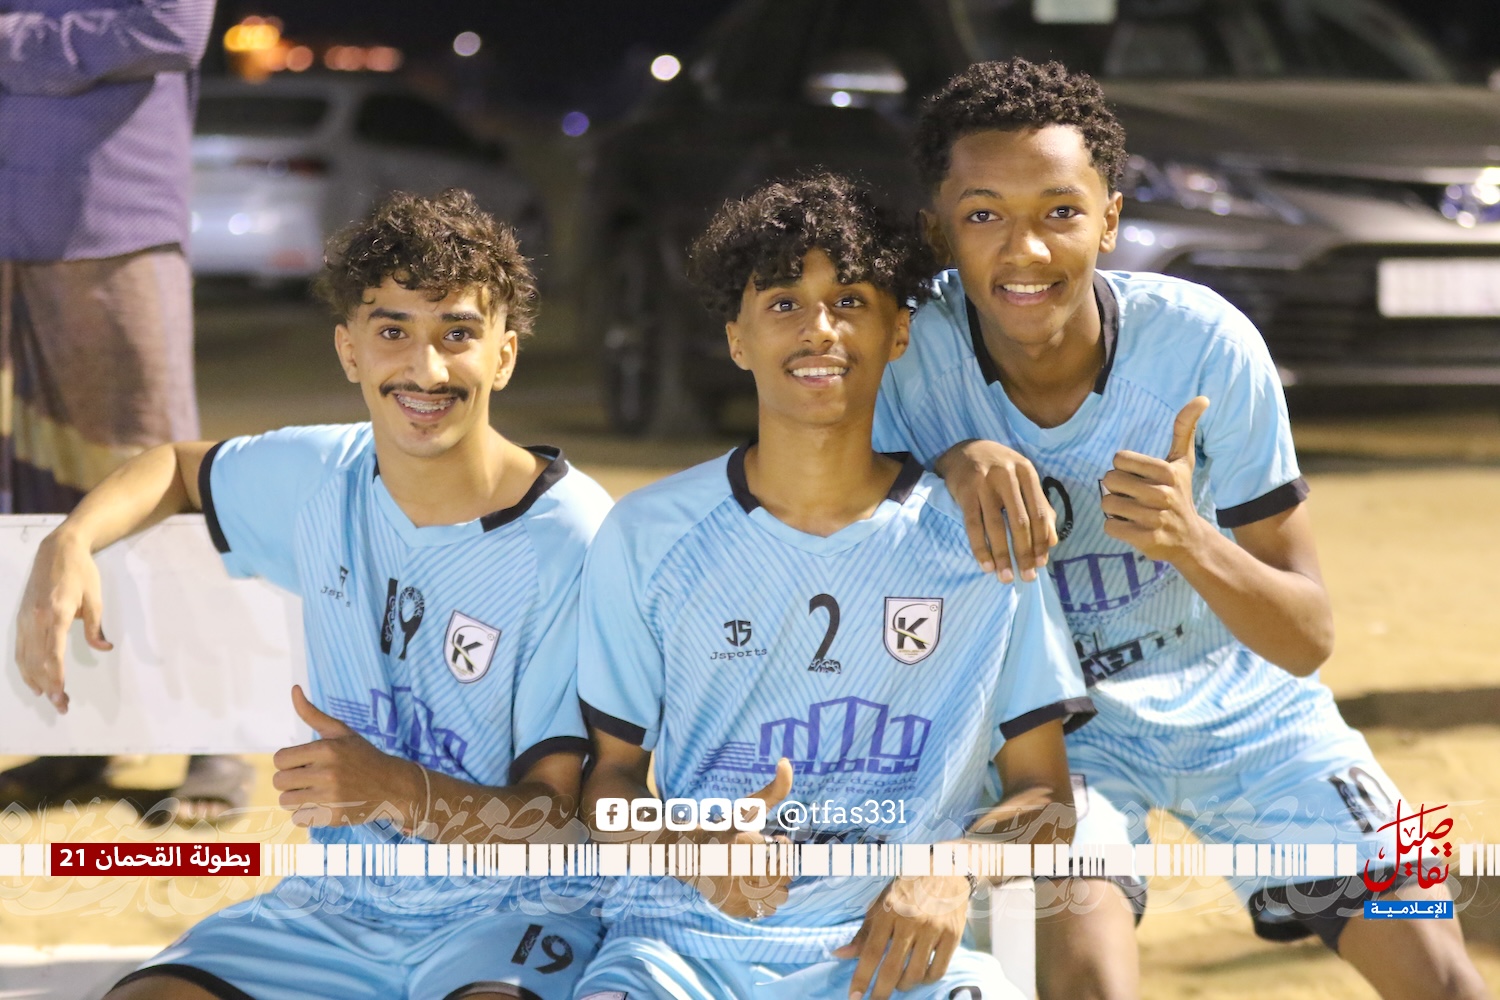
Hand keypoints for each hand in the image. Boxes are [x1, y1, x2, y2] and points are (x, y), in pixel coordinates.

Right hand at [14, 530, 112, 713]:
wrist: (57, 550)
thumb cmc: (81, 573)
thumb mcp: (96, 599)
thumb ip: (96, 627)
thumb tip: (104, 648)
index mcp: (56, 614)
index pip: (52, 654)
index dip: (55, 678)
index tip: (61, 696)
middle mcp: (36, 619)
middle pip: (38, 661)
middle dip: (48, 687)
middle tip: (61, 706)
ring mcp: (25, 619)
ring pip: (25, 658)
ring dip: (36, 681)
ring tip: (49, 699)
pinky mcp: (22, 618)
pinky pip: (20, 649)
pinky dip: (25, 667)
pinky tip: (33, 681)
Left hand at [272, 685, 422, 828]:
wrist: (393, 786)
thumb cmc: (363, 756)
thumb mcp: (341, 732)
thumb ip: (313, 713)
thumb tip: (294, 688)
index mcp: (327, 749)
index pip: (279, 759)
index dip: (289, 762)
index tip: (304, 763)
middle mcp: (328, 773)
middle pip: (280, 782)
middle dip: (291, 781)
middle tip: (310, 779)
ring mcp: (331, 797)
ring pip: (286, 802)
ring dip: (297, 798)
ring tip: (316, 793)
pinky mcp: (334, 816)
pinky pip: (298, 818)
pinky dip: (306, 814)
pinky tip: (323, 806)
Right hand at [685, 757, 793, 918]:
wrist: (683, 853)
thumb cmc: (721, 827)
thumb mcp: (746, 807)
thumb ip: (774, 789)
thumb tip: (786, 761)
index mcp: (741, 843)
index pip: (784, 854)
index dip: (783, 847)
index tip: (776, 840)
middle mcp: (734, 869)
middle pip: (784, 877)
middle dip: (781, 866)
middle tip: (770, 857)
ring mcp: (730, 891)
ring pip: (778, 898)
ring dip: (776, 885)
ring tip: (764, 872)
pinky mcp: (729, 908)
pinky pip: (763, 912)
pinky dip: (763, 901)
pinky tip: (754, 887)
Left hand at [833, 875, 970, 999]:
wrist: (946, 870)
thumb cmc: (907, 888)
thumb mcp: (881, 904)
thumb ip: (863, 933)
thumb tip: (839, 955)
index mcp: (888, 911)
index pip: (871, 951)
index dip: (861, 977)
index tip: (854, 997)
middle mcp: (911, 921)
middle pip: (892, 968)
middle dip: (881, 992)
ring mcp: (933, 929)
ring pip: (915, 974)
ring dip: (903, 986)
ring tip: (898, 983)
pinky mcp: (952, 936)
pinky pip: (937, 970)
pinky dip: (926, 980)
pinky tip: (919, 976)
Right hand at [934, 440, 1055, 582]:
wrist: (964, 451)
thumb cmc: (999, 470)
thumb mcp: (1023, 480)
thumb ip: (1040, 507)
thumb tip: (1051, 542)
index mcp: (1027, 472)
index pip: (1039, 512)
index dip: (1041, 540)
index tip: (1041, 564)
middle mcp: (1007, 475)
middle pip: (1019, 521)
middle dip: (1024, 553)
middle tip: (1026, 577)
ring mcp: (984, 483)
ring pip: (995, 526)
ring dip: (1002, 555)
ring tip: (1005, 577)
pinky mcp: (964, 491)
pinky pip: (973, 525)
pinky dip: (980, 548)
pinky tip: (986, 565)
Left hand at [1100, 396, 1211, 563]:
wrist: (1190, 540)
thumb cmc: (1180, 494)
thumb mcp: (1183, 462)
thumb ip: (1185, 429)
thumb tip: (1202, 398)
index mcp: (1167, 472)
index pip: (1119, 459)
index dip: (1124, 469)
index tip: (1140, 478)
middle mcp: (1162, 494)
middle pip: (1109, 480)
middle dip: (1116, 489)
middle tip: (1134, 497)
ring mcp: (1155, 518)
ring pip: (1107, 503)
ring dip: (1114, 509)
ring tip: (1133, 512)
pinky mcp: (1146, 539)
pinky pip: (1109, 526)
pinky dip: (1115, 527)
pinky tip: (1132, 527)